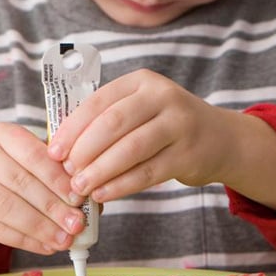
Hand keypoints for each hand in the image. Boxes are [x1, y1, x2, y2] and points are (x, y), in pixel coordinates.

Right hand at [0, 122, 86, 275]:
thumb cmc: (10, 178)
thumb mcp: (30, 165)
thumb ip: (57, 175)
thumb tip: (92, 200)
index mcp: (0, 133)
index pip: (31, 152)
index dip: (56, 176)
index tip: (79, 196)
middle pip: (19, 180)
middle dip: (52, 205)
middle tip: (76, 224)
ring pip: (6, 206)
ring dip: (40, 226)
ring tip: (65, 240)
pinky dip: (26, 240)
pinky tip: (46, 246)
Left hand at [47, 69, 231, 202]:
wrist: (222, 139)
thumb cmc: (163, 126)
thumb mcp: (138, 110)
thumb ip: (104, 121)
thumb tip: (60, 148)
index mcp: (141, 82)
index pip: (98, 102)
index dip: (72, 128)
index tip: (53, 151)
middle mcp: (163, 97)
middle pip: (113, 124)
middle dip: (84, 150)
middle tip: (66, 171)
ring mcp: (180, 124)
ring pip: (130, 149)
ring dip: (100, 170)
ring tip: (80, 186)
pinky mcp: (190, 154)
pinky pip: (148, 172)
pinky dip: (121, 185)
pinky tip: (103, 194)